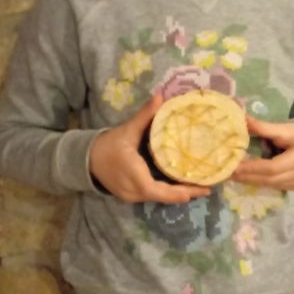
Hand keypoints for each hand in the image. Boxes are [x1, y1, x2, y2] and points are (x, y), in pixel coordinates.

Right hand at [89, 95, 210, 203]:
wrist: (86, 159)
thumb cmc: (108, 145)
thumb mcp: (127, 130)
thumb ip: (145, 116)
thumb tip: (160, 96)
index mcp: (134, 176)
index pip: (157, 190)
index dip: (176, 192)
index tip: (194, 192)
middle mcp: (134, 191)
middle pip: (163, 196)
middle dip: (185, 193)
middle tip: (207, 189)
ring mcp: (131, 196)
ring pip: (158, 198)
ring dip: (177, 194)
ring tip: (200, 188)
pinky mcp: (131, 196)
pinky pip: (153, 196)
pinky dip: (167, 192)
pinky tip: (182, 187)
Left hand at [231, 116, 293, 190]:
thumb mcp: (284, 128)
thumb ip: (263, 127)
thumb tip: (242, 119)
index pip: (272, 167)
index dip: (253, 168)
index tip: (235, 167)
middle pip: (270, 179)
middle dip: (248, 177)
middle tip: (229, 173)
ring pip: (271, 185)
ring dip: (252, 181)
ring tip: (234, 176)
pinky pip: (275, 187)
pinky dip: (260, 182)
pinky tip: (247, 178)